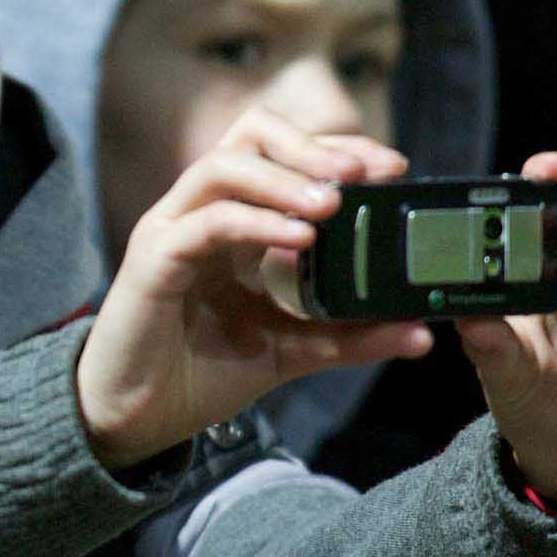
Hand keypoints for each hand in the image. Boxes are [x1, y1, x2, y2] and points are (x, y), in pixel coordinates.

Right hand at [75, 108, 433, 467]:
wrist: (135, 420)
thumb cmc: (199, 375)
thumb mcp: (292, 350)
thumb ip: (350, 337)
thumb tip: (421, 332)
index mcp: (234, 223)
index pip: (285, 155)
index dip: (337, 150)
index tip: (392, 168)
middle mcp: (200, 213)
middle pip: (249, 136)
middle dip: (311, 145)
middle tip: (362, 173)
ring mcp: (172, 231)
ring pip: (223, 166)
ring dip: (283, 178)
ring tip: (332, 204)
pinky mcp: (152, 261)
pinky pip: (204, 223)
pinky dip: (253, 222)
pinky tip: (298, 241)